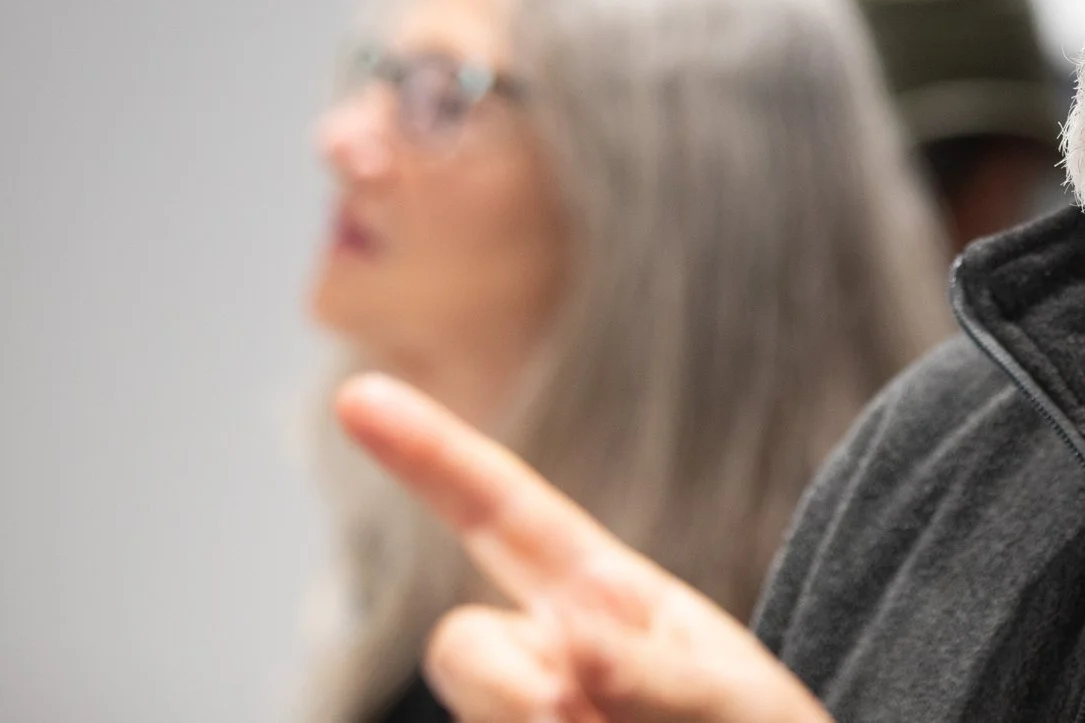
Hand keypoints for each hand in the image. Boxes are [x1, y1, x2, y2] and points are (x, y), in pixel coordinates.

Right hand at [335, 373, 832, 722]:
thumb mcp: (729, 700)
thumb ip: (650, 675)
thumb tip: (564, 641)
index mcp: (598, 594)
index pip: (500, 509)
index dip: (428, 451)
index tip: (356, 394)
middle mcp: (545, 652)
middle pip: (458, 645)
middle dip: (506, 686)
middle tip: (573, 718)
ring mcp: (516, 709)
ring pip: (482, 712)